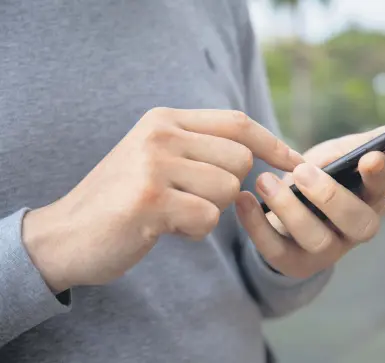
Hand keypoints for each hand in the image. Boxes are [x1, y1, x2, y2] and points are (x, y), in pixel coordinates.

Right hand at [22, 108, 303, 292]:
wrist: (67, 233)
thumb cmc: (124, 199)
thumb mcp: (158, 159)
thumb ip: (199, 148)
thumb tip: (256, 153)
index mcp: (166, 120)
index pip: (237, 123)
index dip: (272, 143)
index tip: (296, 161)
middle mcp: (161, 134)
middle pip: (240, 159)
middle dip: (229, 187)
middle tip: (193, 198)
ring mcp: (154, 163)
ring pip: (228, 189)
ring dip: (209, 211)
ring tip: (174, 212)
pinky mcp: (151, 199)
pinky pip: (208, 217)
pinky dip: (195, 230)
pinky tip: (165, 228)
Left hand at [236, 125, 384, 278]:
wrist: (285, 212)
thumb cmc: (316, 180)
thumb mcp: (336, 158)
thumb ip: (363, 145)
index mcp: (368, 199)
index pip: (384, 189)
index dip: (380, 176)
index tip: (369, 157)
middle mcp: (353, 230)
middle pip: (356, 223)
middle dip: (330, 196)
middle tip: (302, 171)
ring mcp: (325, 252)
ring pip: (316, 239)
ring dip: (288, 209)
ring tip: (263, 181)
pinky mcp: (293, 263)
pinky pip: (275, 250)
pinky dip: (256, 225)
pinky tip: (243, 199)